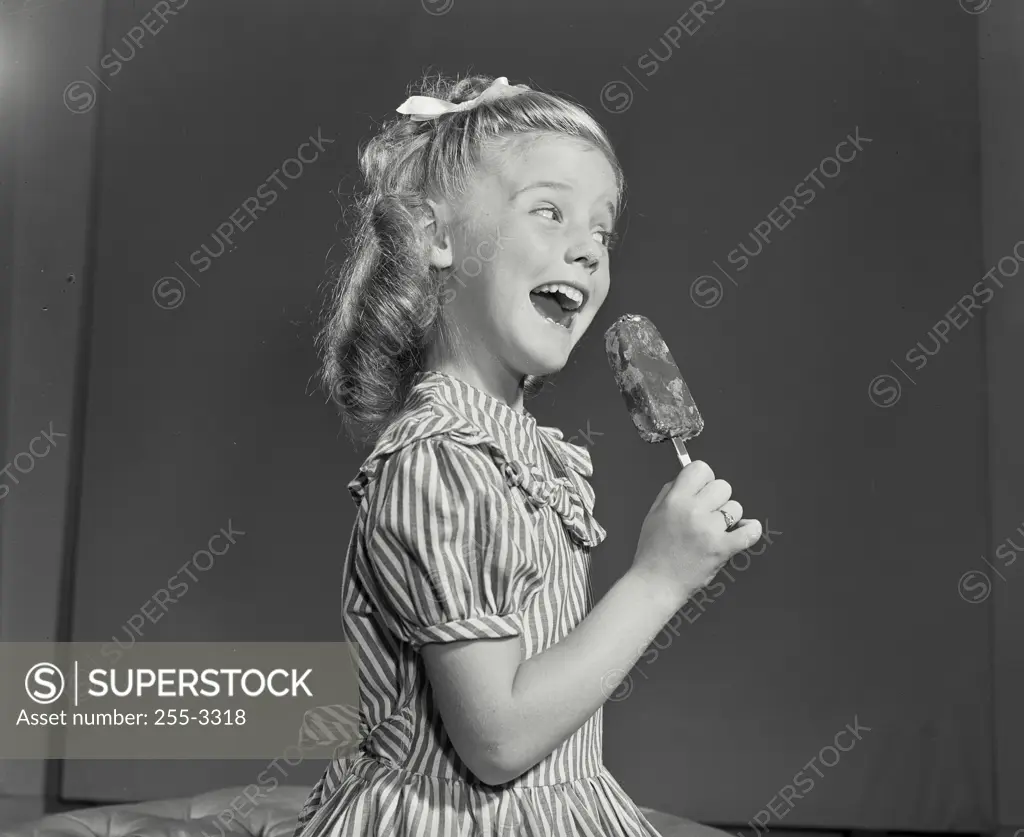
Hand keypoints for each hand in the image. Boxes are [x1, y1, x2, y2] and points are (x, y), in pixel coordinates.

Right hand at [630, 460, 762, 607]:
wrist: (655, 584)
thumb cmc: (653, 552)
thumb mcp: (653, 514)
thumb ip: (670, 493)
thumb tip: (689, 479)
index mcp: (674, 500)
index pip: (700, 468)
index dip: (704, 479)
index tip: (702, 490)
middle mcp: (693, 511)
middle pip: (722, 486)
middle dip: (717, 499)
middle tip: (707, 514)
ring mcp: (709, 530)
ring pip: (736, 507)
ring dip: (729, 518)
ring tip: (714, 531)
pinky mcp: (723, 548)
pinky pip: (750, 531)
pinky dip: (750, 530)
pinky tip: (743, 532)